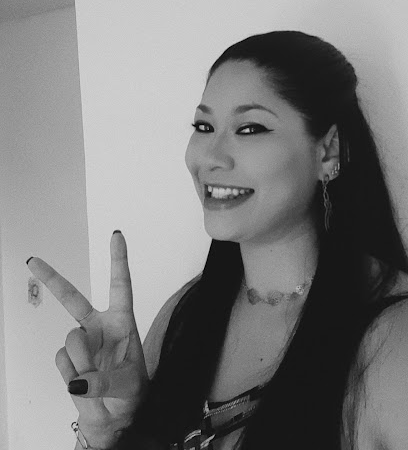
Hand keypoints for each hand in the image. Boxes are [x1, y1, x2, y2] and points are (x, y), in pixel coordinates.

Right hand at [27, 231, 146, 446]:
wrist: (113, 416)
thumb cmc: (131, 393)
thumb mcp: (129, 386)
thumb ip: (105, 381)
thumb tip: (78, 380)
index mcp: (123, 322)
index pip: (121, 285)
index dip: (118, 259)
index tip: (116, 235)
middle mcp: (100, 327)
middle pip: (73, 298)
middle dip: (52, 279)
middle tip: (32, 261)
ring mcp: (82, 342)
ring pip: (70, 340)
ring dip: (82, 361)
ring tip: (95, 377)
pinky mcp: (67, 358)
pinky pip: (61, 361)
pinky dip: (71, 374)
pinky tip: (82, 381)